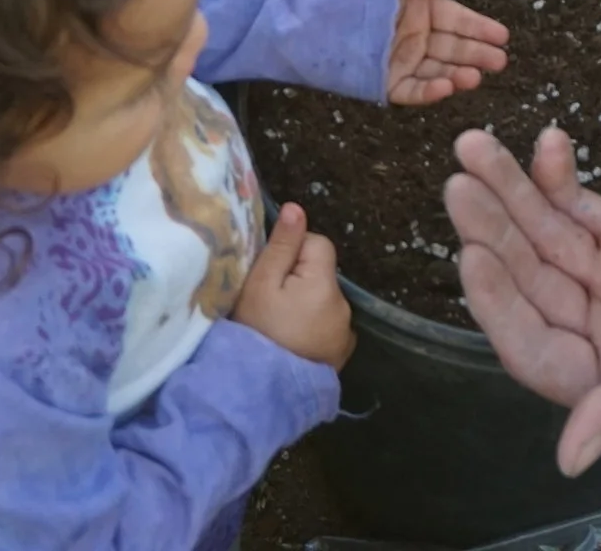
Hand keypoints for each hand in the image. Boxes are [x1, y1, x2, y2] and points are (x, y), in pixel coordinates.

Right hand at [234, 202, 353, 369]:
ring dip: (306, 305)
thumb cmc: (255, 333)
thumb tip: (297, 207)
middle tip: (270, 304)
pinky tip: (291, 343)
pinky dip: (312, 329)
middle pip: (321, 274)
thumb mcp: (260, 285)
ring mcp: (345, 333)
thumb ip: (281, 246)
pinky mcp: (340, 355)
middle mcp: (344, 307)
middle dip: (298, 281)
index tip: (270, 276)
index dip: (292, 253)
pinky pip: (326, 326)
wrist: (260, 394)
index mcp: (326, 285)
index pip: (318, 244)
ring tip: (278, 327)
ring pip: (323, 301)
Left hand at [387, 0, 509, 105]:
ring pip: (437, 70)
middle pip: (453, 47)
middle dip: (477, 54)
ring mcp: (400, 61)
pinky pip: (412, 89)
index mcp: (417, 10)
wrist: (301, 21)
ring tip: (477, 77)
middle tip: (500, 61)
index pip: (456, 19)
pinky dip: (430, 91)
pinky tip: (447, 87)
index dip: (479, 26)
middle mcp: (414, 37)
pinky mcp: (384, 83)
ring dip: (459, 74)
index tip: (502, 35)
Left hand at [445, 126, 600, 474]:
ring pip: (543, 236)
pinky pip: (580, 205)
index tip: (474, 256)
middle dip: (493, 233)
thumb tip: (567, 458)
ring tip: (474, 146)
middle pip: (530, 283)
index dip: (499, 307)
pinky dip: (557, 177)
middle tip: (460, 183)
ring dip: (510, 194)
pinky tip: (546, 143)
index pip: (535, 349)